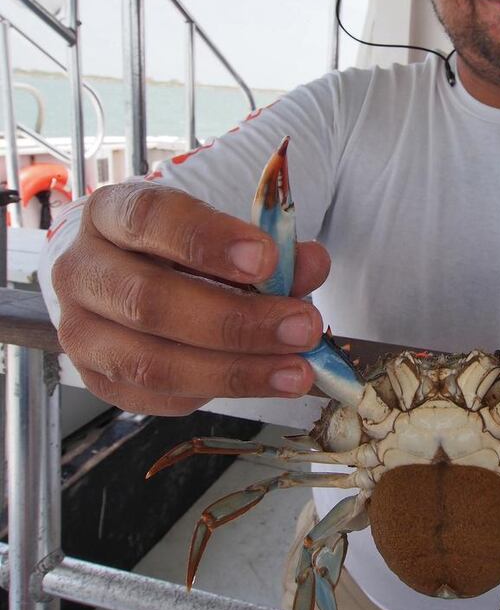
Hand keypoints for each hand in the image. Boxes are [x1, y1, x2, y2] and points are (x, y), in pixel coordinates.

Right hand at [52, 182, 328, 414]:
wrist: (130, 277)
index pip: (149, 219)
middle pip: (150, 301)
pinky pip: (158, 396)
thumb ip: (268, 249)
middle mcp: (80, 270)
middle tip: (303, 326)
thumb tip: (311, 263)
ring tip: (297, 370)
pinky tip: (261, 382)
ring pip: (152, 361)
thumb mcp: (223, 234)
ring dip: (235, 370)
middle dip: (236, 320)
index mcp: (109, 213)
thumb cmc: (182, 250)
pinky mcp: (97, 379)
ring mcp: (78, 331)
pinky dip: (214, 392)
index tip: (266, 259)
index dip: (208, 240)